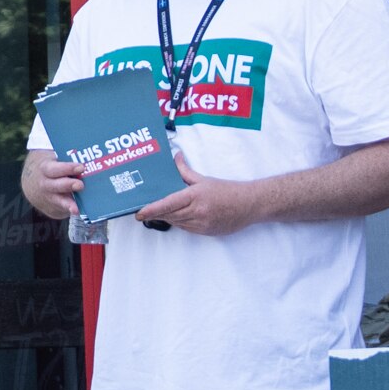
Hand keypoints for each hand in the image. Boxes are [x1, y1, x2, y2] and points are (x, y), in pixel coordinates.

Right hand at [24, 152, 90, 221]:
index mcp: (45, 169)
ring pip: (58, 200)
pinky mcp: (55, 207)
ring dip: (69, 203)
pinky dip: (70, 210)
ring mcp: (49, 197)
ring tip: (76, 207)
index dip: (67, 168)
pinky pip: (62, 209)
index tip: (81, 167)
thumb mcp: (53, 160)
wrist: (33, 184)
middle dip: (68, 185)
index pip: (54, 169)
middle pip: (56, 185)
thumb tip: (88, 152)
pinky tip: (78, 212)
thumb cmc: (52, 168)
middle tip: (80, 185)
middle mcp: (45, 184)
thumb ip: (66, 158)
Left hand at [134, 169, 267, 238]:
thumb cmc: (227, 190)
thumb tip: (175, 157)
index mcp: (195, 196)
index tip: (139, 213)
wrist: (250, 205)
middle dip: (156, 214)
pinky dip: (179, 223)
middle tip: (143, 211)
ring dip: (167, 218)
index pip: (168, 204)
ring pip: (177, 223)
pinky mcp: (206, 232)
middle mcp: (197, 212)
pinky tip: (176, 216)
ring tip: (157, 213)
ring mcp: (202, 224)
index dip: (152, 209)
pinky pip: (186, 229)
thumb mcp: (204, 179)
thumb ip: (185, 170)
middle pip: (169, 215)